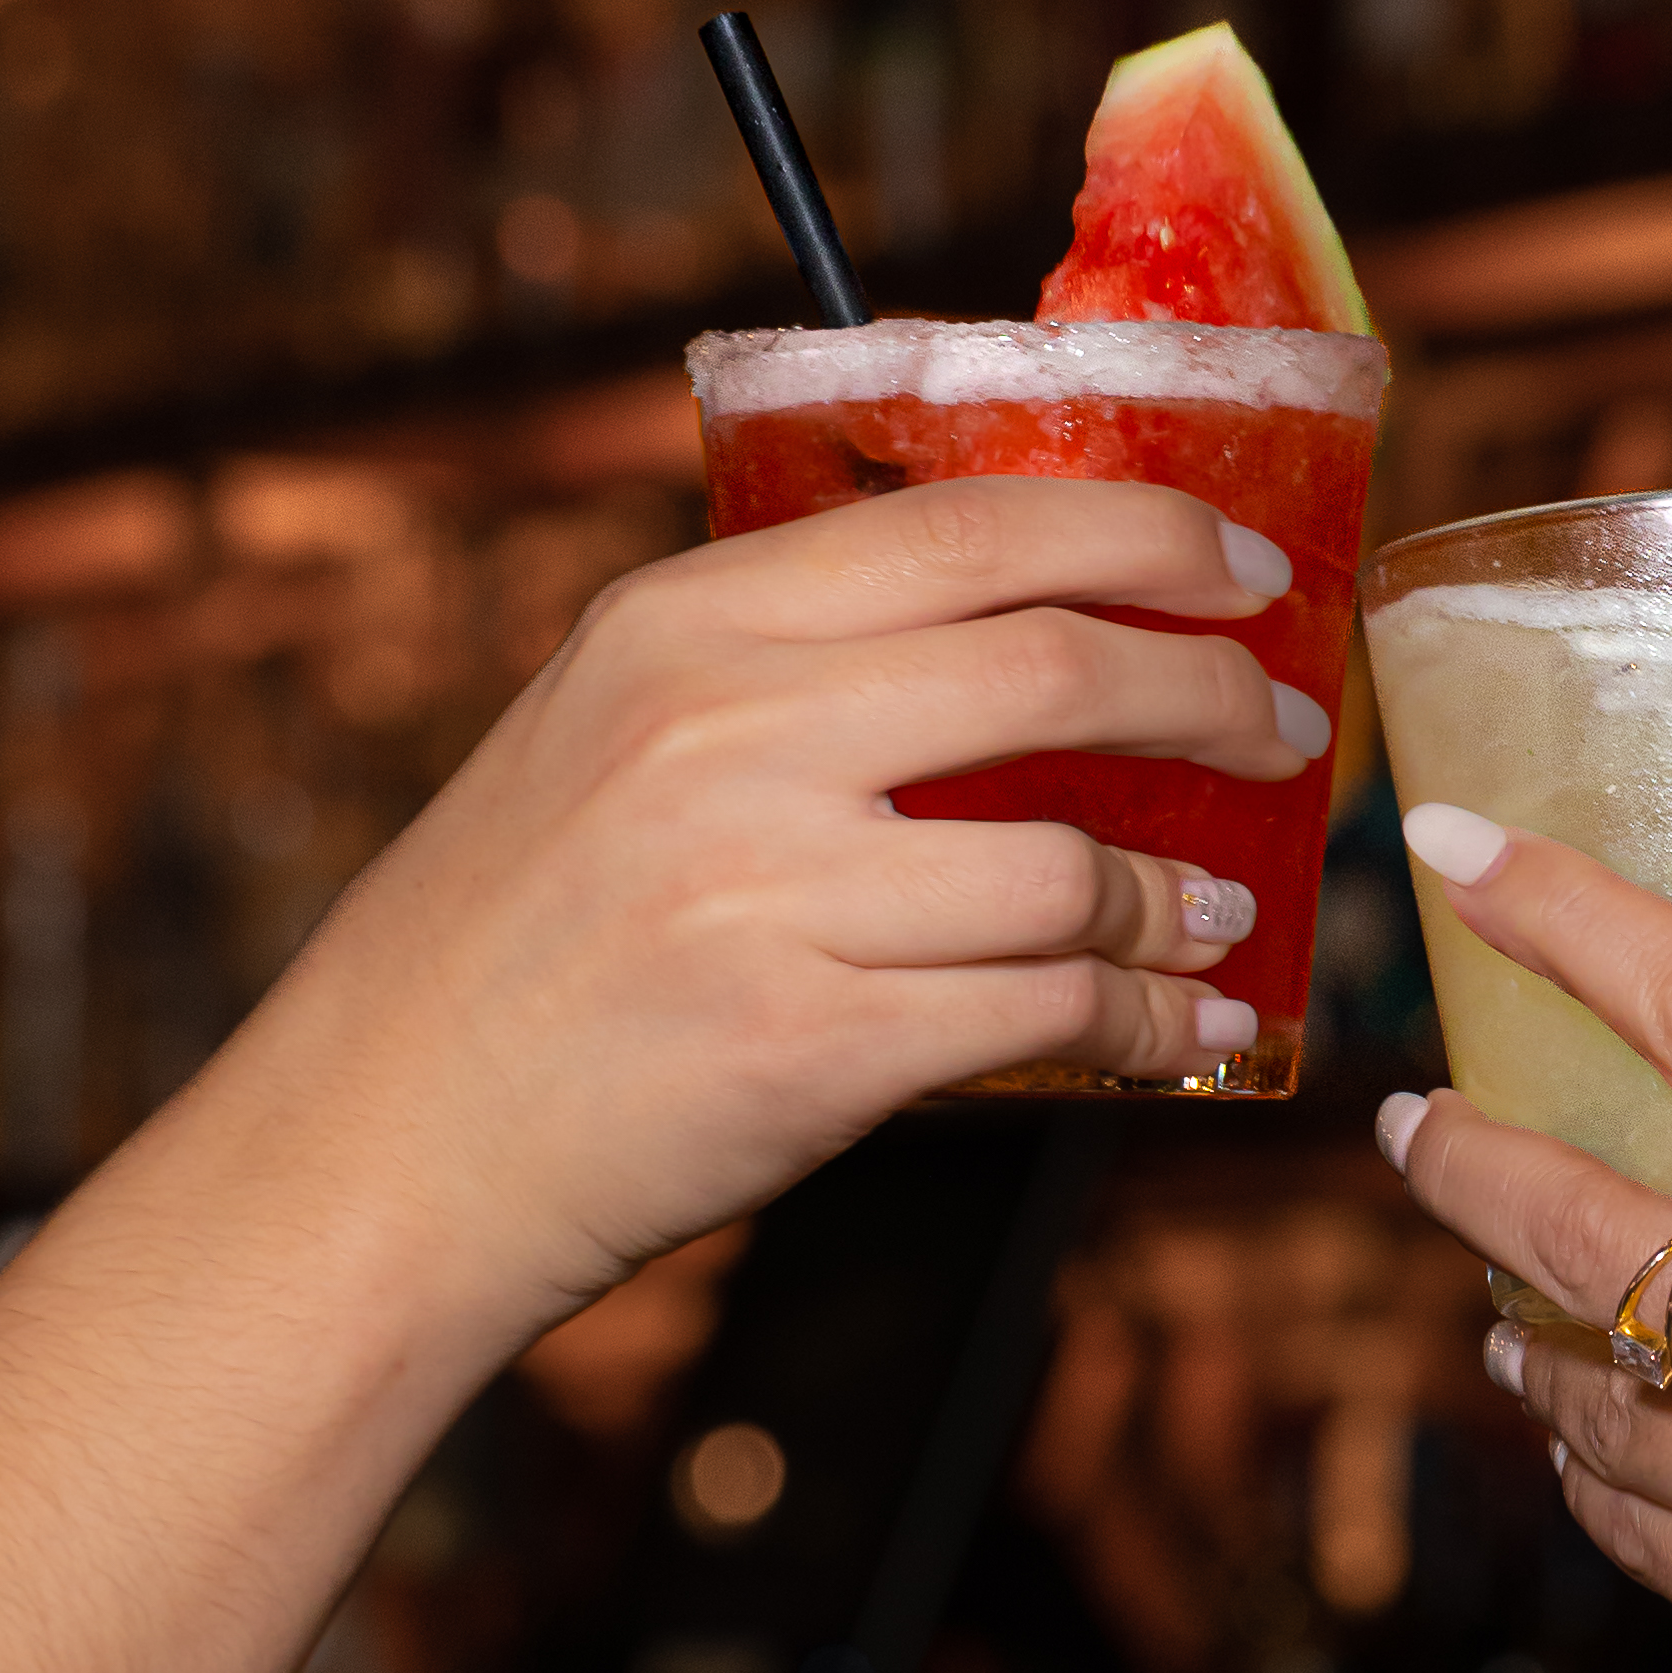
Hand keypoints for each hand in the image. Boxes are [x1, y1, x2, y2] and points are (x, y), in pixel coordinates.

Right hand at [234, 473, 1325, 1331]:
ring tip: (1222, 917)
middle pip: (1054, 666)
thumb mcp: (611, 730)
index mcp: (685, 623)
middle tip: (1284, 732)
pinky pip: (1041, 1013)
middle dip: (1212, 698)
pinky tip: (1175, 1029)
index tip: (1247, 567)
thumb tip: (1022, 625)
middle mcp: (726, 732)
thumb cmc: (517, 940)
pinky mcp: (809, 1045)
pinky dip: (1139, 1021)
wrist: (387, 1143)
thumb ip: (783, 663)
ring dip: (1181, 898)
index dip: (1144, 536)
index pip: (969, 529)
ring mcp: (768, 891)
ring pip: (1070, 865)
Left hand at [1372, 814, 1671, 1672]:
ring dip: (1524, 1328)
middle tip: (1412, 1123)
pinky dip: (1597, 1459)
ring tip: (1509, 1297)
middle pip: (1560, 1224)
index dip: (1562, 914)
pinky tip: (1601, 1433)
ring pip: (1574, 1390)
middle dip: (1457, 1158)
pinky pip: (1624, 1518)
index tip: (1456, 855)